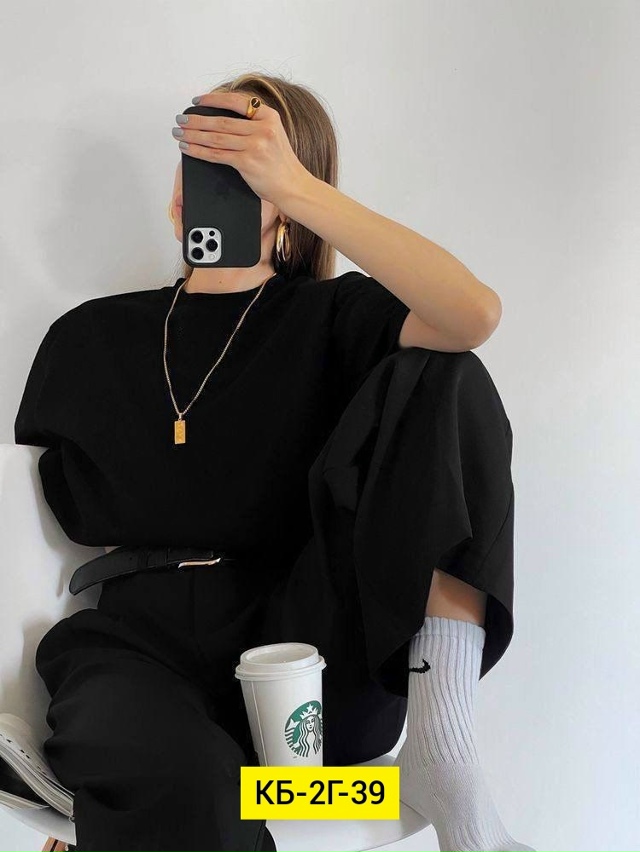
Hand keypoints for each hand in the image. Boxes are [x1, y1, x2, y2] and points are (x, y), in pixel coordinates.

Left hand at [172, 91, 312, 211]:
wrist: (294, 187)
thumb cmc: (282, 165)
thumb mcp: (273, 135)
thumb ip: (253, 126)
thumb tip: (221, 122)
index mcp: (269, 117)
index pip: (235, 101)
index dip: (213, 99)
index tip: (198, 101)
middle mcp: (262, 128)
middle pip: (221, 121)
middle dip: (196, 120)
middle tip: (181, 119)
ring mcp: (255, 145)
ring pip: (216, 137)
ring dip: (193, 134)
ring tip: (179, 133)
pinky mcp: (247, 162)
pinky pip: (217, 154)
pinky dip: (199, 151)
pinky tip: (188, 148)